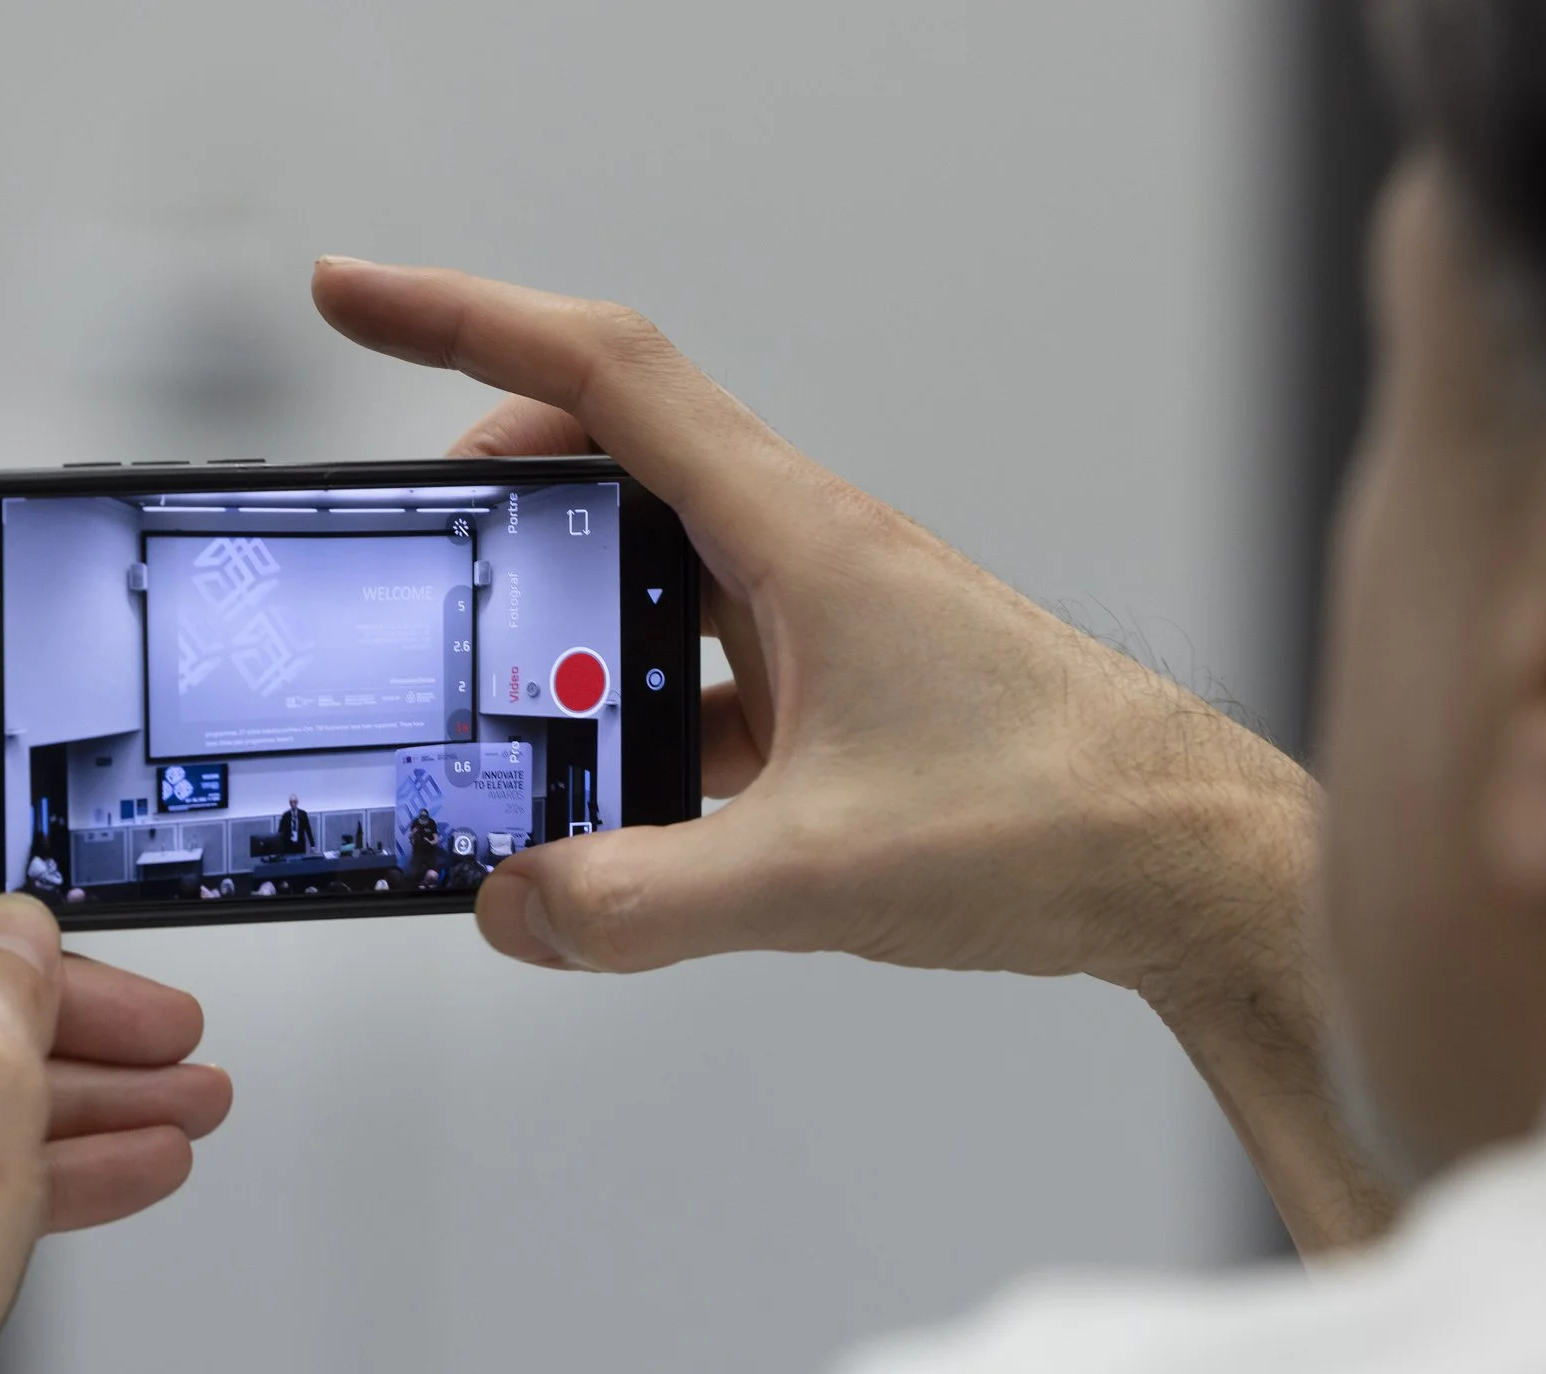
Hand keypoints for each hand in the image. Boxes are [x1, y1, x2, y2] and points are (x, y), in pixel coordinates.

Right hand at [311, 260, 1391, 1249]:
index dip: (460, 319)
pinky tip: (609, 795)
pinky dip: (631, 708)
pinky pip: (700, 671)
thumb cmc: (1063, 818)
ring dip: (564, 611)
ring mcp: (824, 622)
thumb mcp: (822, 872)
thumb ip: (648, 897)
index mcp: (796, 534)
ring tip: (495, 685)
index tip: (353, 297)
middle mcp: (805, 553)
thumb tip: (520, 903)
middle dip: (492, 480)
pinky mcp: (839, 695)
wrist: (1193, 863)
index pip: (601, 375)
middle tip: (413, 532)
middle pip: (611, 455)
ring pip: (653, 573)